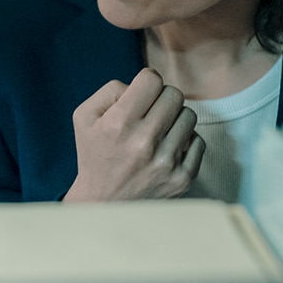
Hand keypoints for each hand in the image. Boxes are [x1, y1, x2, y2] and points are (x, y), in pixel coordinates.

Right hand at [65, 67, 204, 201]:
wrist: (103, 203)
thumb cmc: (94, 154)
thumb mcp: (84, 117)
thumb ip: (110, 90)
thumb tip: (143, 84)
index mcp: (118, 124)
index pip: (152, 79)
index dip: (146, 82)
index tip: (142, 94)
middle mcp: (144, 142)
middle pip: (174, 94)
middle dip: (162, 98)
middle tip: (150, 112)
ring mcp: (166, 162)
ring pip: (189, 115)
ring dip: (174, 119)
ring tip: (158, 132)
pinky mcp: (182, 179)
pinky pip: (198, 141)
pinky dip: (185, 142)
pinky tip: (167, 149)